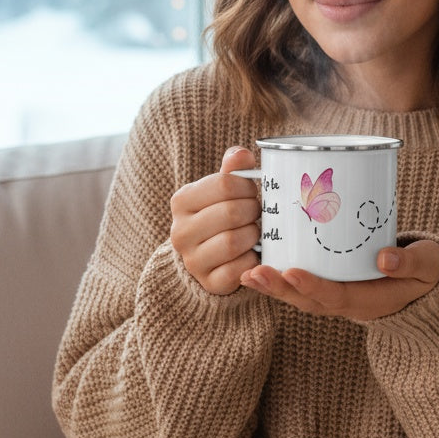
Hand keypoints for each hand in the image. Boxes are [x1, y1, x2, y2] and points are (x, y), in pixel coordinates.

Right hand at [170, 146, 261, 294]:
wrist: (208, 255)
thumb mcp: (222, 189)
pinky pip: (237, 270)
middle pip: (231, 213)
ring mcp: (191, 260)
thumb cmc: (220, 214)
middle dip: (253, 211)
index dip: (247, 187)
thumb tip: (242, 155)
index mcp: (182, 200)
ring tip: (255, 232)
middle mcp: (180, 231)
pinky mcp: (208, 282)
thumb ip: (233, 169)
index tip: (251, 192)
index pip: (225, 184)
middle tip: (258, 213)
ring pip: (232, 242)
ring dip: (253, 235)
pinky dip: (251, 261)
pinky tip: (252, 254)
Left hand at [238, 239, 438, 320]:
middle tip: (252, 273)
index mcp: (368, 301)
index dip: (311, 286)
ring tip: (246, 271)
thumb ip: (410, 263)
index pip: (334, 296)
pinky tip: (259, 260)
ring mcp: (336, 295)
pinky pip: (301, 283)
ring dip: (272, 286)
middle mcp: (346, 302)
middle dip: (278, 289)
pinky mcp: (330, 282)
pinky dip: (279, 276)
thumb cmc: (426, 273)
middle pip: (306, 300)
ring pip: (298, 295)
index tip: (290, 272)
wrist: (426, 286)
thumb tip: (385, 257)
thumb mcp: (428, 266)